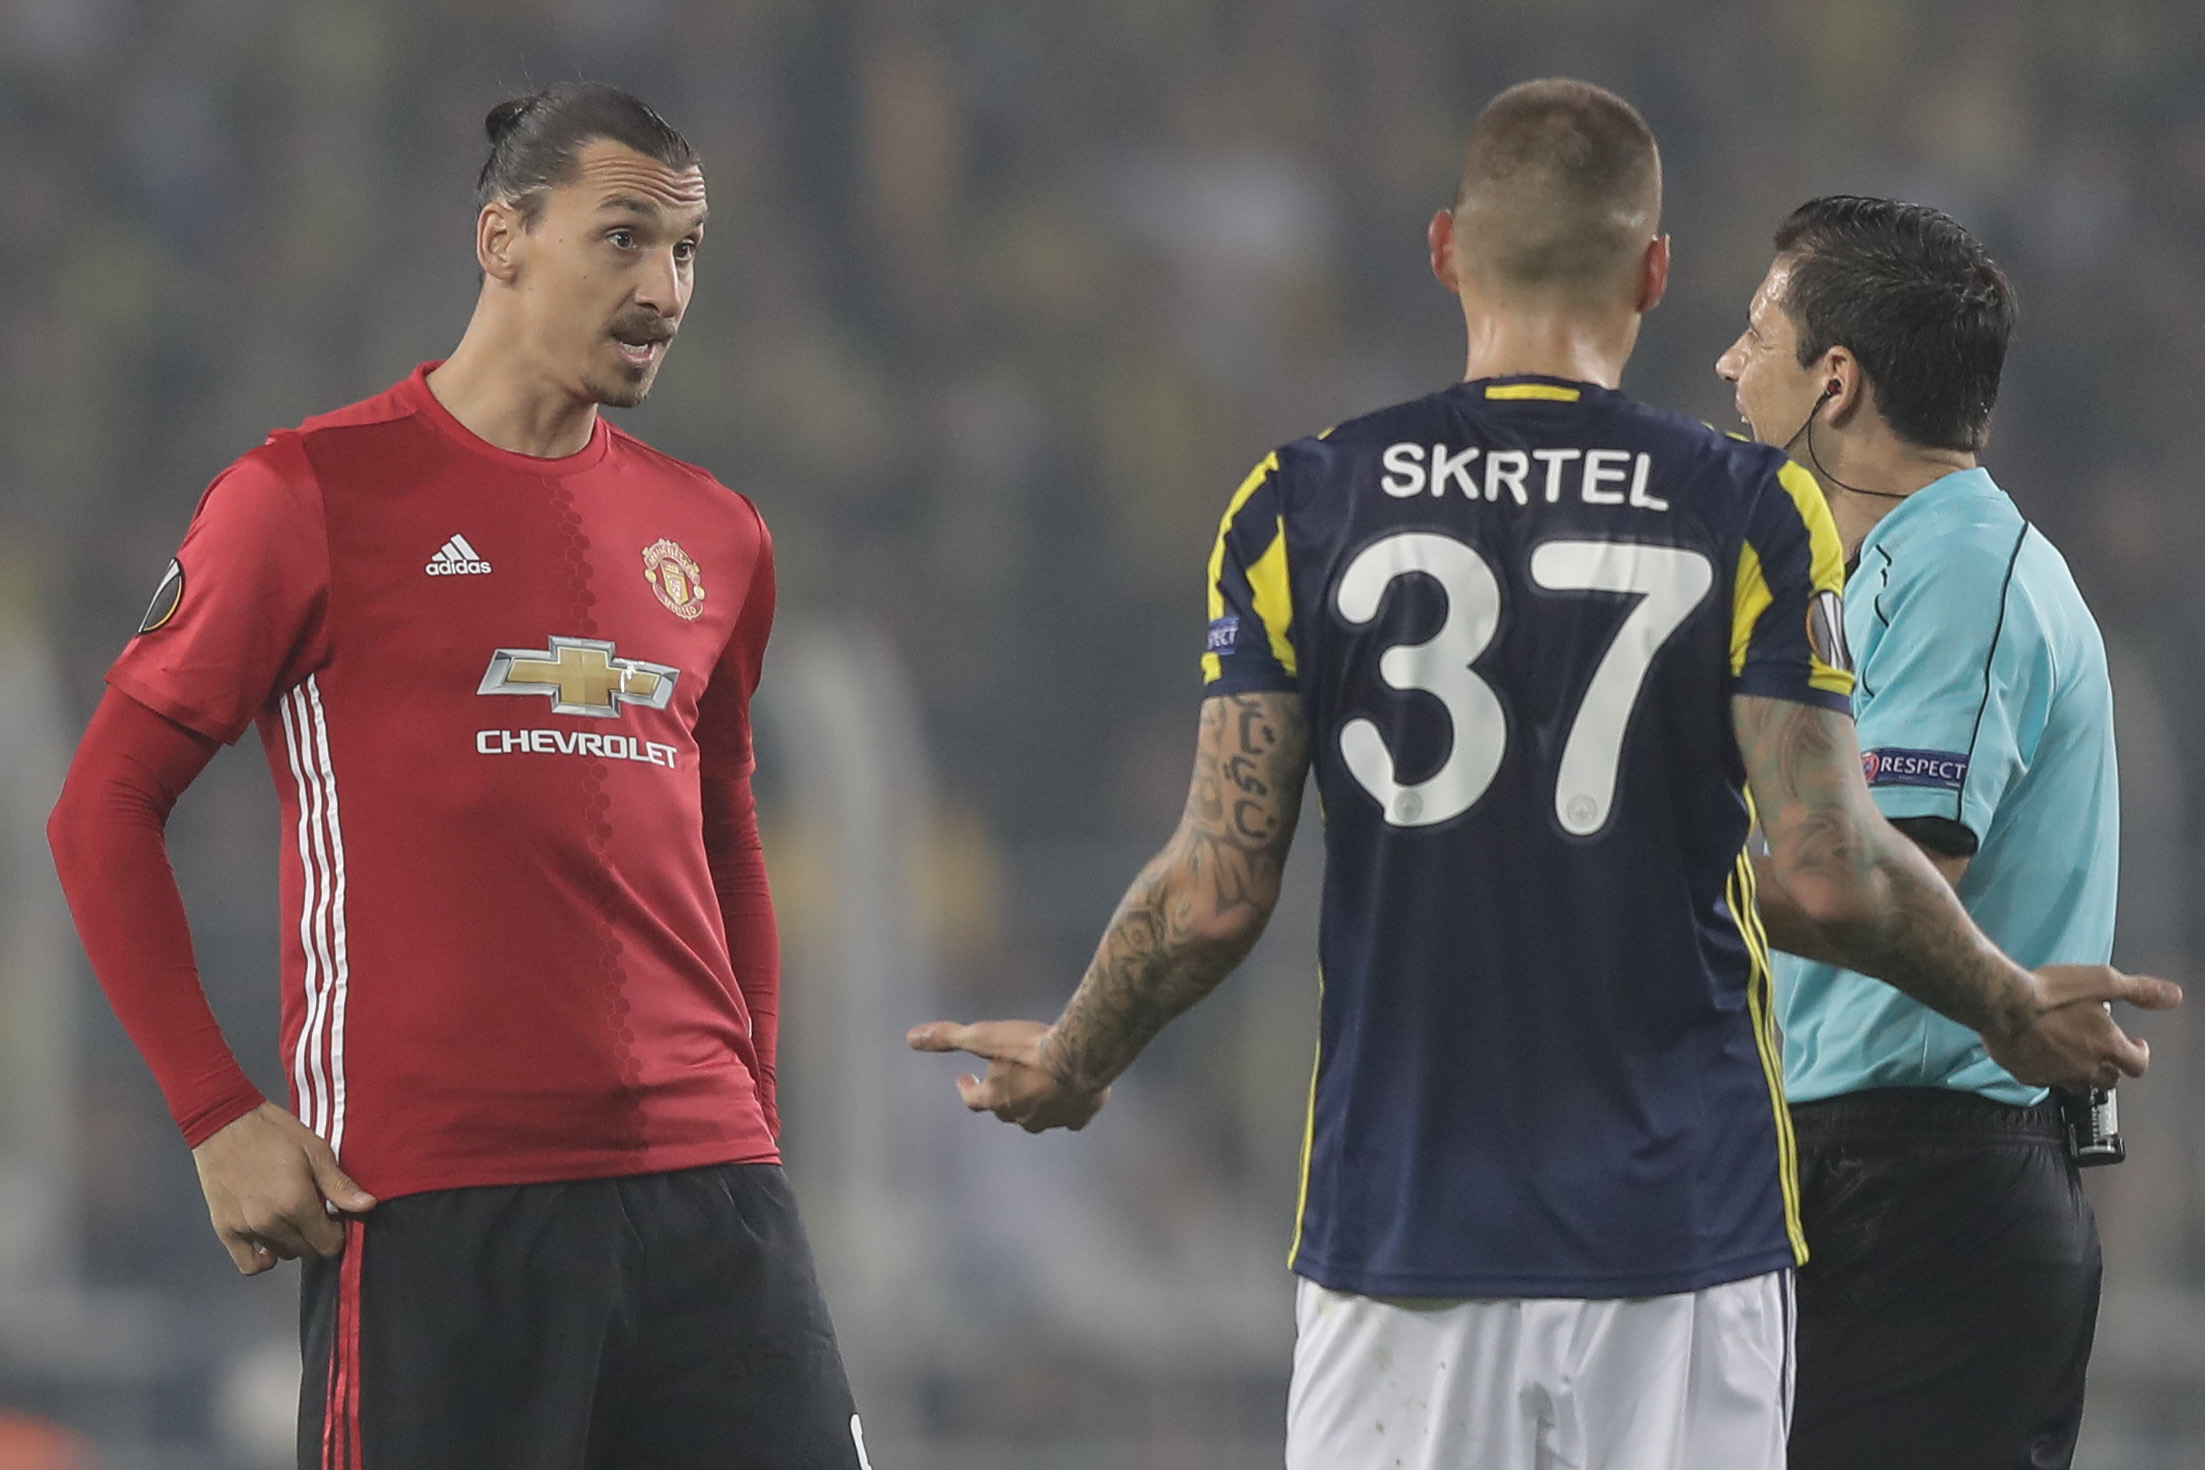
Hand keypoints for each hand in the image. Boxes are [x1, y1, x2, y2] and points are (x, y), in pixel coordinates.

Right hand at [191, 1102, 375, 1274]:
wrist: (225, 1123)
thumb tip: (368, 1206)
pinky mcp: (225, 1229)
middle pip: (307, 1252)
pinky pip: (247, 1265)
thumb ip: (340, 1185)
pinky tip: (270, 1245)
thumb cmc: (273, 1132)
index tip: (335, 1218)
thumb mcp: (315, 1151)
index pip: (328, 1245)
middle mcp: (271, 1223)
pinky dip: (262, 1260)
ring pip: (282, 1254)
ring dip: (293, 1242)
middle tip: (315, 1213)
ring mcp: (246, 1229)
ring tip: (292, 1216)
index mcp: (296, 1204)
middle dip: (317, 1237)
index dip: (337, 1233)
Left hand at [906, 1019, 1110, 1132]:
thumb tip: (910, 1037)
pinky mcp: (1077, 1118)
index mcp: (996, 1099)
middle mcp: (1020, 1117)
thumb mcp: (984, 1037)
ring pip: (1035, 1118)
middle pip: (1003, 1111)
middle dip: (999, 1098)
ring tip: (1036, 1089)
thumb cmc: (1030, 1047)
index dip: (967, 1089)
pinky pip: (1068, 1119)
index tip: (963, 1080)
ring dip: (1031, 1105)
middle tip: (1000, 1083)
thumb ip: (948, 1037)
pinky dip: (1066, 1111)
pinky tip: (1070, 1102)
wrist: (1080, 1058)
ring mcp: (1050, 1121)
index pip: (973, 1100)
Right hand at [1985, 965, 2182, 1090]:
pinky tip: (2044, 1055)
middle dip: (2112, 1068)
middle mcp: (2085, 1066)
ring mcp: (2056, 1075)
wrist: (2001, 1004)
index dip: (2140, 1056)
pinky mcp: (2029, 1076)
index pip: (2137, 1066)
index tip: (2135, 1047)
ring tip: (2077, 1057)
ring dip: (2084, 1074)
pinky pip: (2047, 1081)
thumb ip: (2138, 990)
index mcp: (2106, 1046)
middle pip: (2110, 1081)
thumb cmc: (2048, 993)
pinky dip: (2051, 1071)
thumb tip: (2172, 996)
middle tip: (2105, 1053)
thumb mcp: (2101, 981)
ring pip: (2080, 1085)